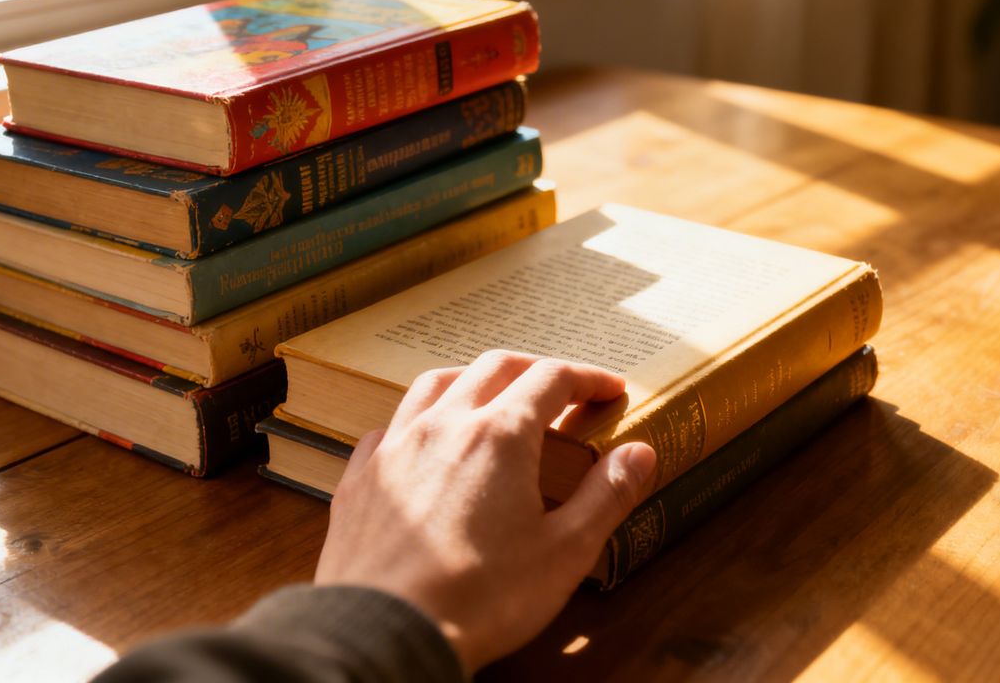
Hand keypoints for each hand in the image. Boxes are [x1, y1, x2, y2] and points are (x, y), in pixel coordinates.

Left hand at [314, 350, 657, 672]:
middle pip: (495, 367)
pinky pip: (389, 427)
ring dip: (472, 379)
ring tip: (493, 395)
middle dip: (535, 368)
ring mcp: (396, 447)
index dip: (588, 377)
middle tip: (562, 388)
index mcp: (501, 435)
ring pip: (435, 384)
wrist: (388, 632)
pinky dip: (416, 420)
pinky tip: (423, 441)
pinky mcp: (360, 479)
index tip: (610, 389)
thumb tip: (639, 452)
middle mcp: (445, 425)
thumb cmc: (481, 599)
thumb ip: (607, 496)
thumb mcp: (566, 552)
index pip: (553, 378)